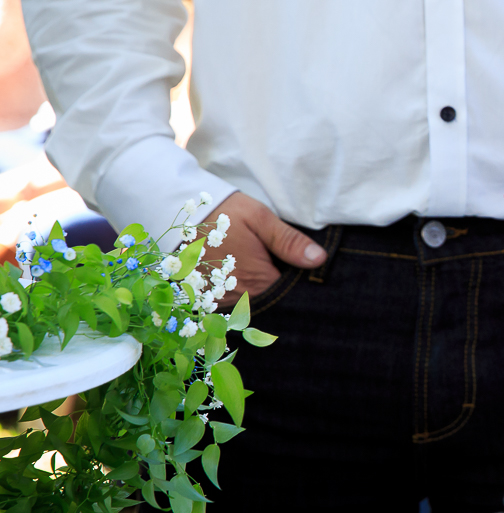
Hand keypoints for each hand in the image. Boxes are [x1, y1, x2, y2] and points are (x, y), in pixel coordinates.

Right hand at [201, 192, 325, 307]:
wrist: (175, 212)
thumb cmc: (222, 213)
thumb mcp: (260, 219)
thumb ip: (289, 241)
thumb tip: (319, 260)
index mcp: (259, 280)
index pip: (291, 287)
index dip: (294, 271)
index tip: (290, 255)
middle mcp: (241, 297)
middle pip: (271, 293)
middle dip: (276, 276)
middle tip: (268, 252)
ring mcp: (221, 299)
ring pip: (251, 295)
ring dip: (255, 281)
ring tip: (249, 256)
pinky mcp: (206, 297)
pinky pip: (231, 296)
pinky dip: (237, 284)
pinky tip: (234, 265)